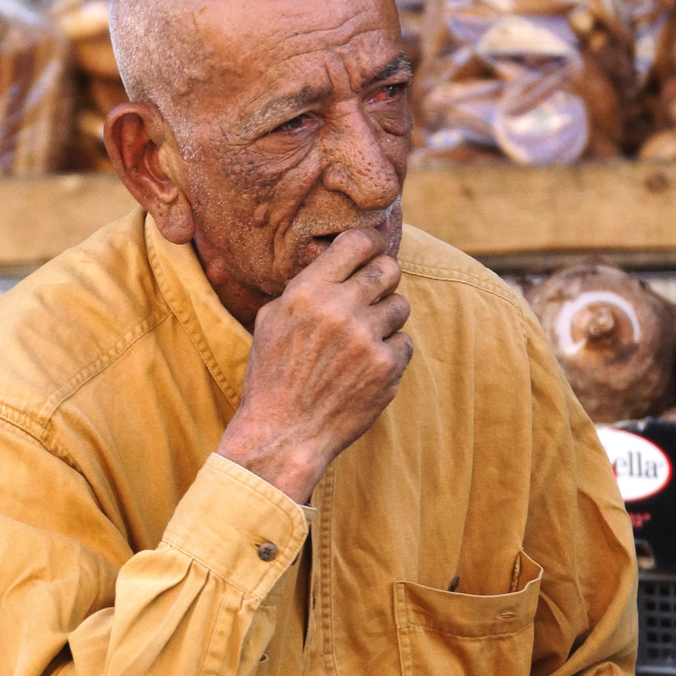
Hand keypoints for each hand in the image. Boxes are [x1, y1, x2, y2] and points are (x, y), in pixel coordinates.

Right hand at [215, 227, 412, 503]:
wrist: (283, 433)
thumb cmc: (273, 376)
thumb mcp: (272, 321)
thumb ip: (305, 287)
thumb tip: (336, 260)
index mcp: (308, 292)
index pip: (358, 242)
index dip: (369, 244)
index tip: (370, 252)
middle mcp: (339, 309)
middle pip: (389, 269)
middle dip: (382, 280)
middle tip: (371, 296)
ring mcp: (366, 338)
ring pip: (401, 306)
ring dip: (386, 319)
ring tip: (361, 339)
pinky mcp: (387, 367)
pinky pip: (404, 343)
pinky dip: (389, 353)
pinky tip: (364, 368)